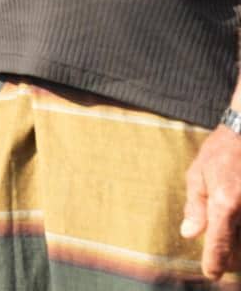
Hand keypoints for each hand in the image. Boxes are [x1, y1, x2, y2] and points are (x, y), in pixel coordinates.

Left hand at [181, 125, 240, 280]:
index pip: (219, 243)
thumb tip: (189, 234)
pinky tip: (235, 227)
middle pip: (240, 248)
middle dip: (229, 257)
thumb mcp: (198, 174)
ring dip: (238, 244)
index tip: (211, 274)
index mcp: (225, 202)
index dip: (215, 262)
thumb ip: (195, 206)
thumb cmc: (222, 151)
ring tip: (228, 246)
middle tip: (220, 261)